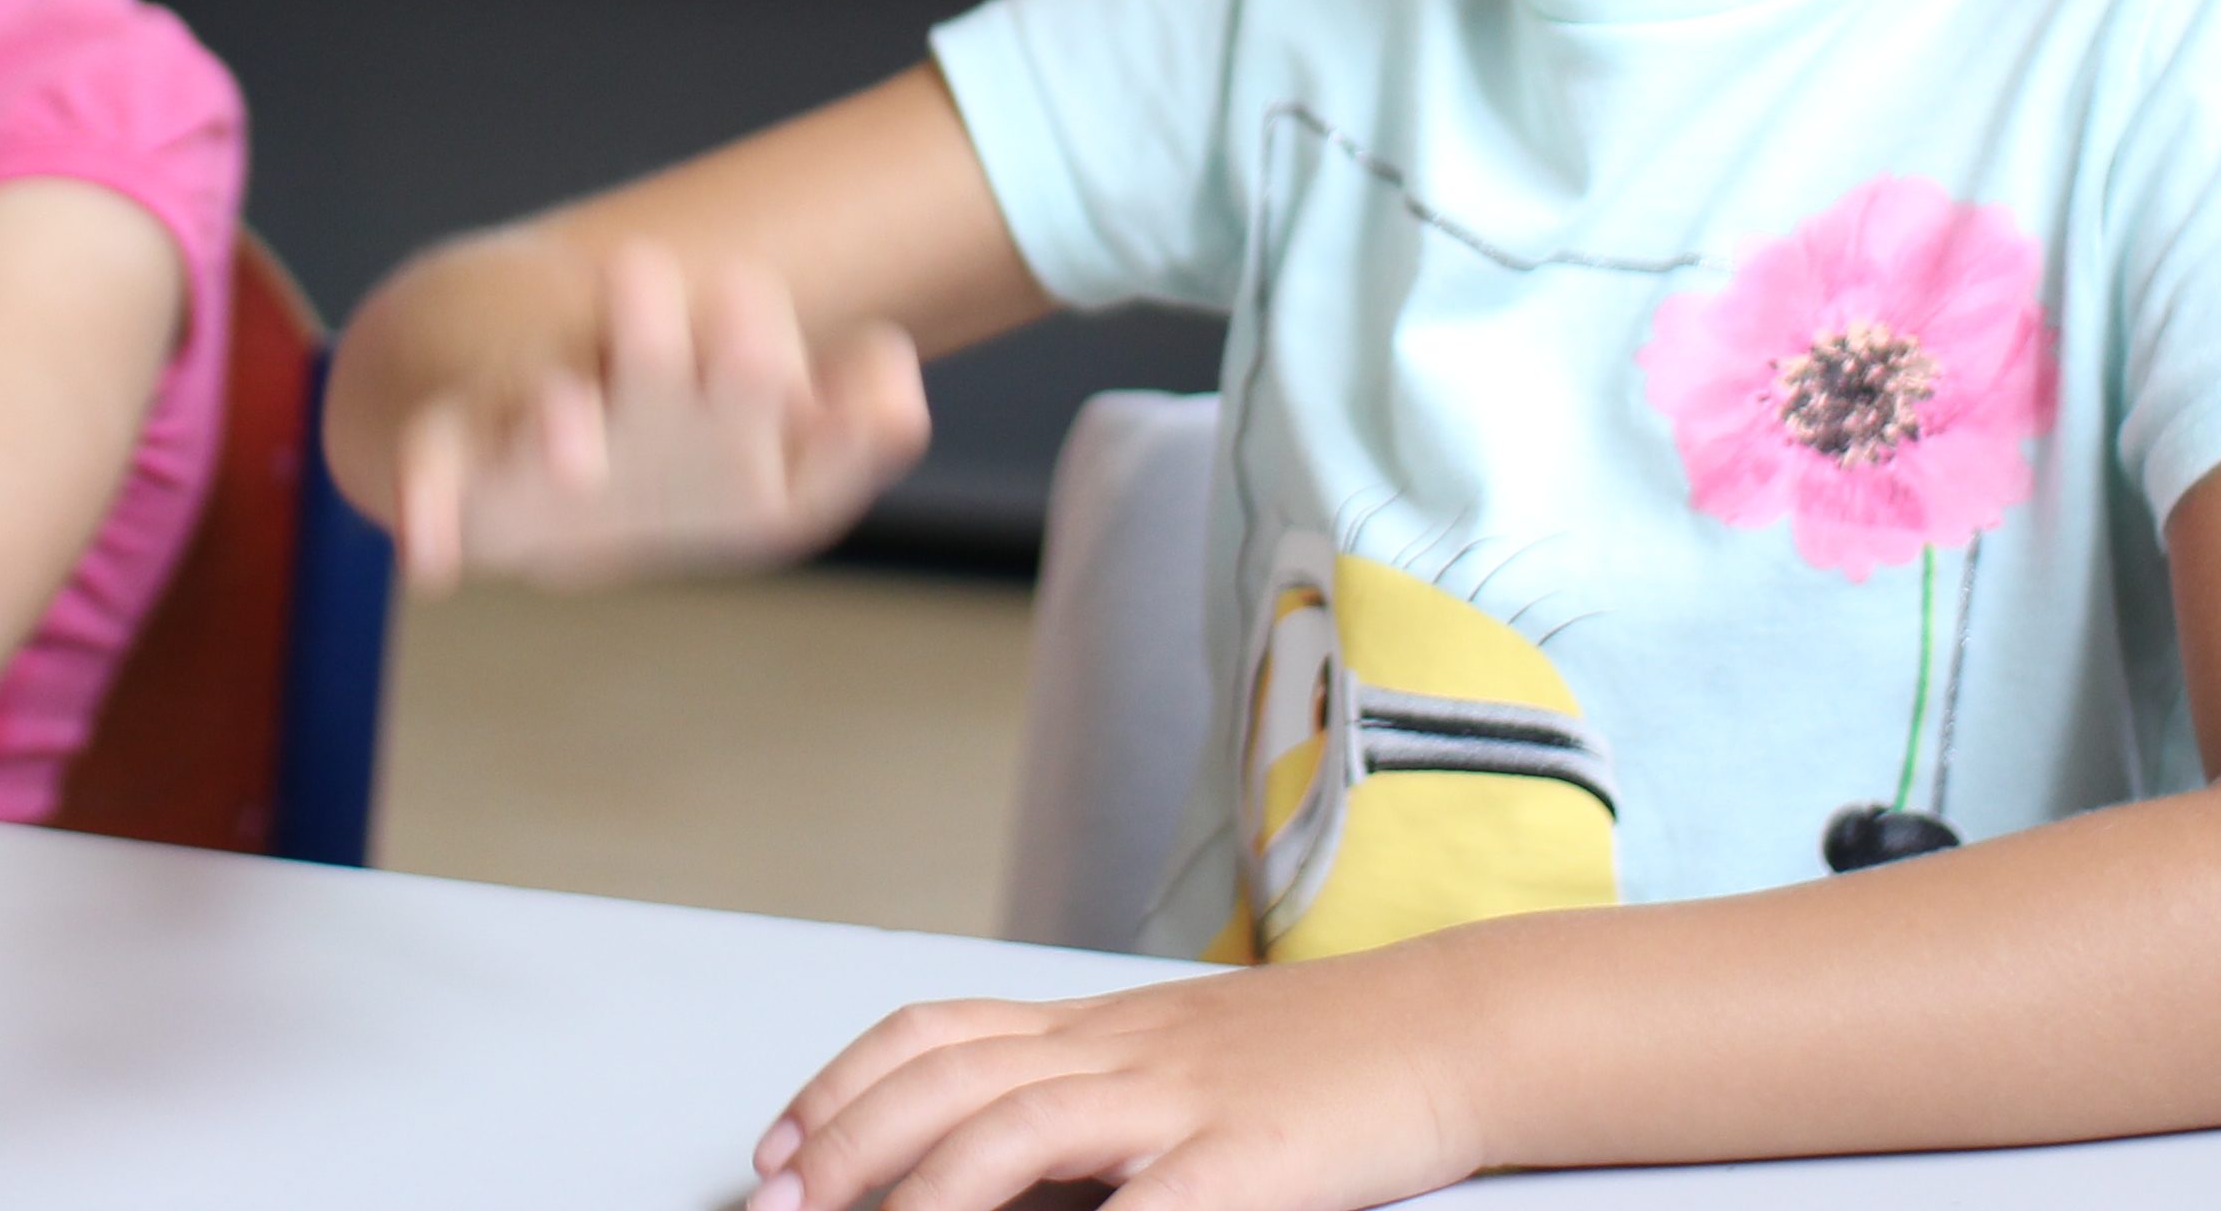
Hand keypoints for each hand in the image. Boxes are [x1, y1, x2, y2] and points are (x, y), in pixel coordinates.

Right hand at [390, 241, 929, 592]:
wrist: (550, 466)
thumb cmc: (693, 457)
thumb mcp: (791, 470)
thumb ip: (859, 436)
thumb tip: (898, 403)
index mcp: (704, 365)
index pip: (739, 317)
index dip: (757, 332)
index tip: (790, 381)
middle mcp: (618, 380)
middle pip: (643, 345)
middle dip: (657, 334)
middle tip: (679, 325)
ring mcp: (537, 416)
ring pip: (543, 401)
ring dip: (558, 422)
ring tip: (576, 457)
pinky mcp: (460, 453)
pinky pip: (433, 467)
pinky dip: (429, 508)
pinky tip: (434, 563)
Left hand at [752, 952, 1489, 1210]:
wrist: (1448, 1027)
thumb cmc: (1316, 1060)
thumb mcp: (1177, 1066)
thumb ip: (1084, 1107)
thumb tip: (982, 1172)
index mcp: (1095, 1028)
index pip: (932, 1037)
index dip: (838, 1089)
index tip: (772, 1152)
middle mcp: (1118, 1052)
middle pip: (947, 1080)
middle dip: (845, 1145)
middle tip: (778, 1206)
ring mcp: (1180, 1100)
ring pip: (1019, 1127)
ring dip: (926, 1189)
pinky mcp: (1248, 1157)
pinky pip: (1152, 1202)